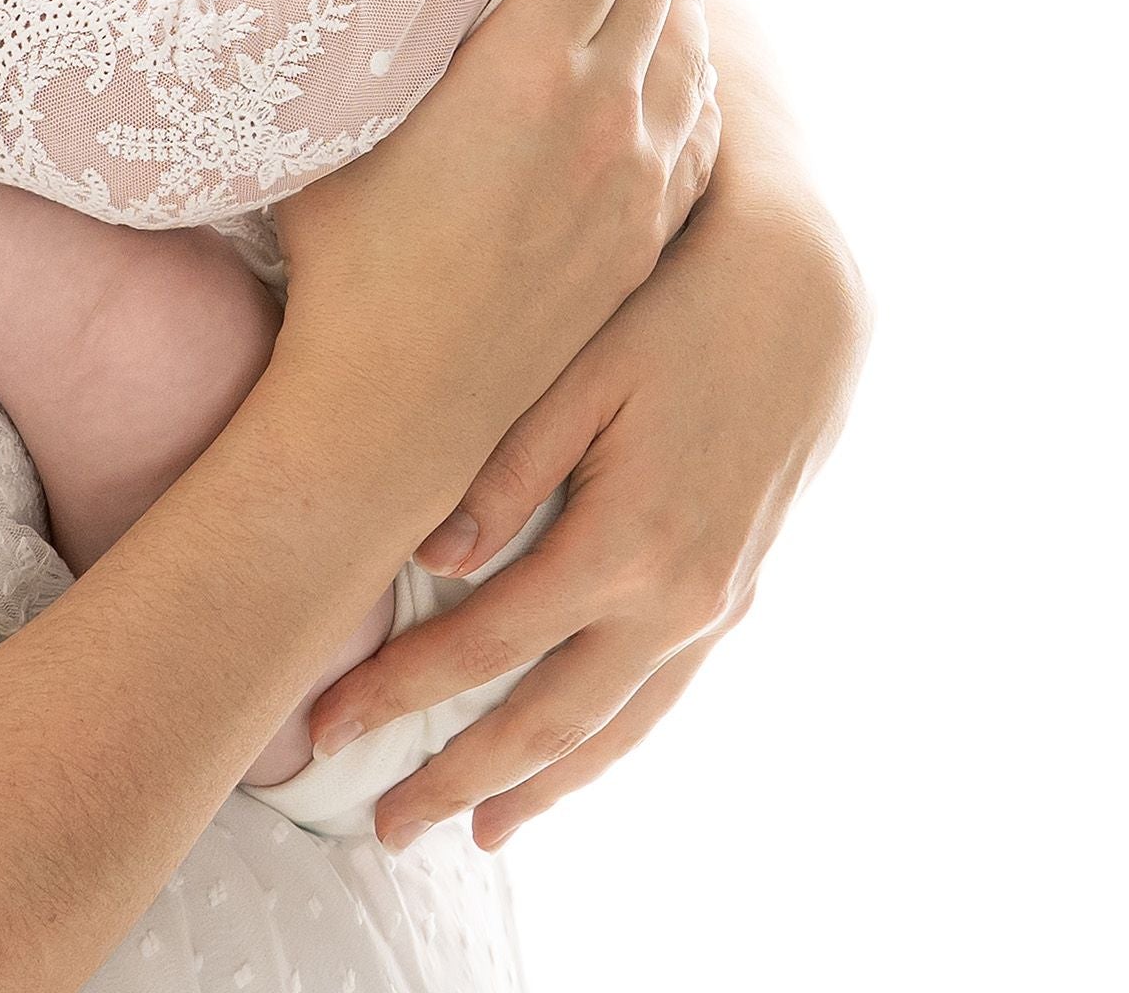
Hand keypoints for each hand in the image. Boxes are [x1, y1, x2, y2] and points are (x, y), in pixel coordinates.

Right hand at [274, 0, 718, 511]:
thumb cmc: (346, 258)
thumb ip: (380, 31)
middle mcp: (606, 113)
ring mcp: (640, 177)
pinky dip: (693, 61)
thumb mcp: (344, 118)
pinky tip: (682, 46)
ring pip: (688, 45)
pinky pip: (697, 119)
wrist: (402, 402)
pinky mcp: (648, 230)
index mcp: (532, 69)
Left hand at [305, 194, 863, 854]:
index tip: (325, 720)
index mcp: (625, 540)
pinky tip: (572, 763)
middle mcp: (676, 596)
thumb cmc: (673, 310)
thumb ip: (508, 465)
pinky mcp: (734, 593)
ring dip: (541, 788)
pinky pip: (661, 699)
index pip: (485, 643)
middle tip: (385, 828)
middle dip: (460, 778)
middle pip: (549, 720)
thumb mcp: (583, 367)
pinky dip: (608, 746)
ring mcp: (715, 604)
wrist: (802, 297)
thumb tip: (434, 559)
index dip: (400, 689)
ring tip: (475, 831)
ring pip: (615, 730)